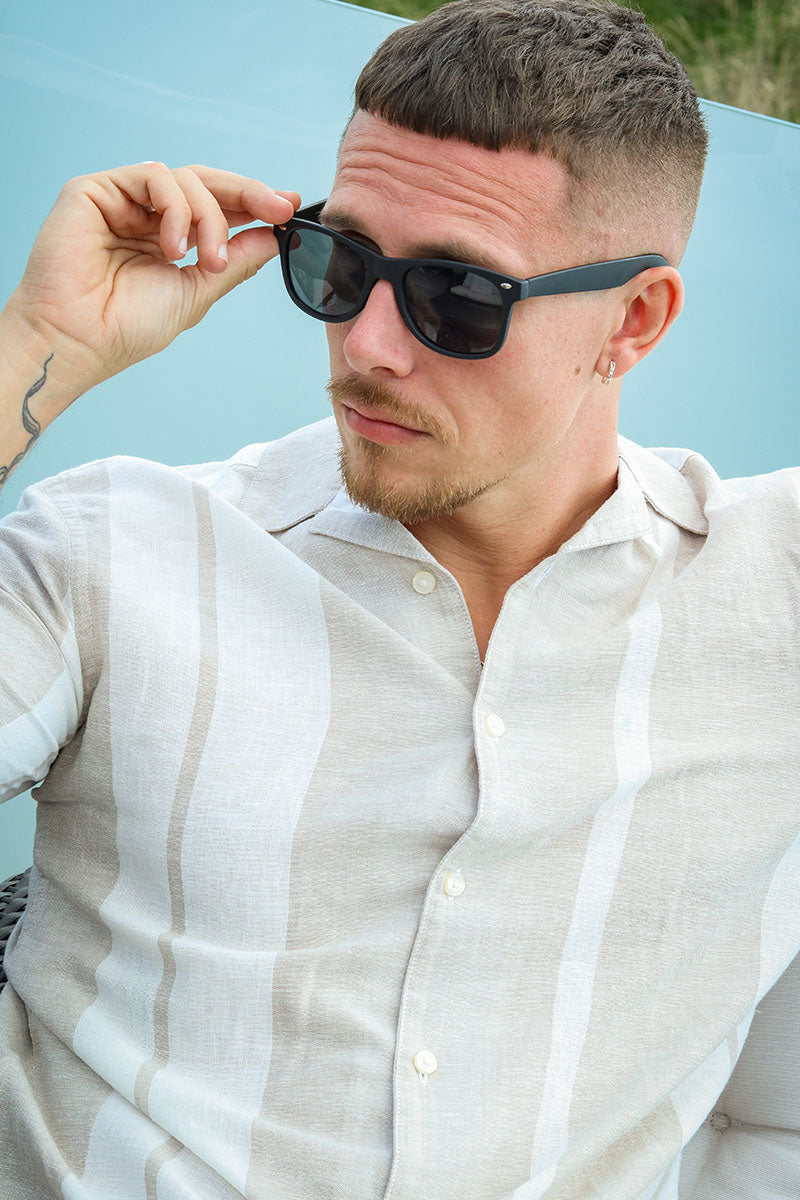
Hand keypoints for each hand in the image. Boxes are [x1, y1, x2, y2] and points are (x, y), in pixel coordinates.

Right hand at [4, 162, 300, 385]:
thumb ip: (235, 260)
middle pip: (206, 183)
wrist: (80, 341)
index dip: (254, 202)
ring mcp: (121, 200)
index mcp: (167, 238)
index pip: (216, 207)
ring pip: (186, 179)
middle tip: (278, 209)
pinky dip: (176, 207)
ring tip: (207, 260)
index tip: (290, 207)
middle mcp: (145, 215)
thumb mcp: (198, 290)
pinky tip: (172, 245)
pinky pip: (153, 175)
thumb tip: (275, 237)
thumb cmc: (127, 326)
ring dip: (209, 217)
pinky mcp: (95, 190)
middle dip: (248, 194)